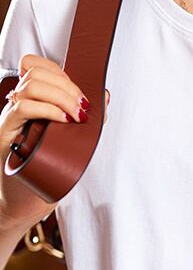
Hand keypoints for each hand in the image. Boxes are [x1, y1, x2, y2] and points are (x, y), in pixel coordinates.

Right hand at [0, 52, 89, 230]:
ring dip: (62, 96)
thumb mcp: (69, 143)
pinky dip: (49, 110)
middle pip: (37, 71)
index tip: (82, 95)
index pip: (37, 66)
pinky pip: (23, 107)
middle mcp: (16, 105)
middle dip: (68, 86)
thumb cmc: (44, 175)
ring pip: (31, 84)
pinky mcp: (5, 132)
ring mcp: (9, 117)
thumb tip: (104, 97)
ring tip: (77, 116)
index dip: (62, 73)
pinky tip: (64, 121)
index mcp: (30, 102)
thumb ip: (83, 120)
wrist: (21, 204)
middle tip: (83, 109)